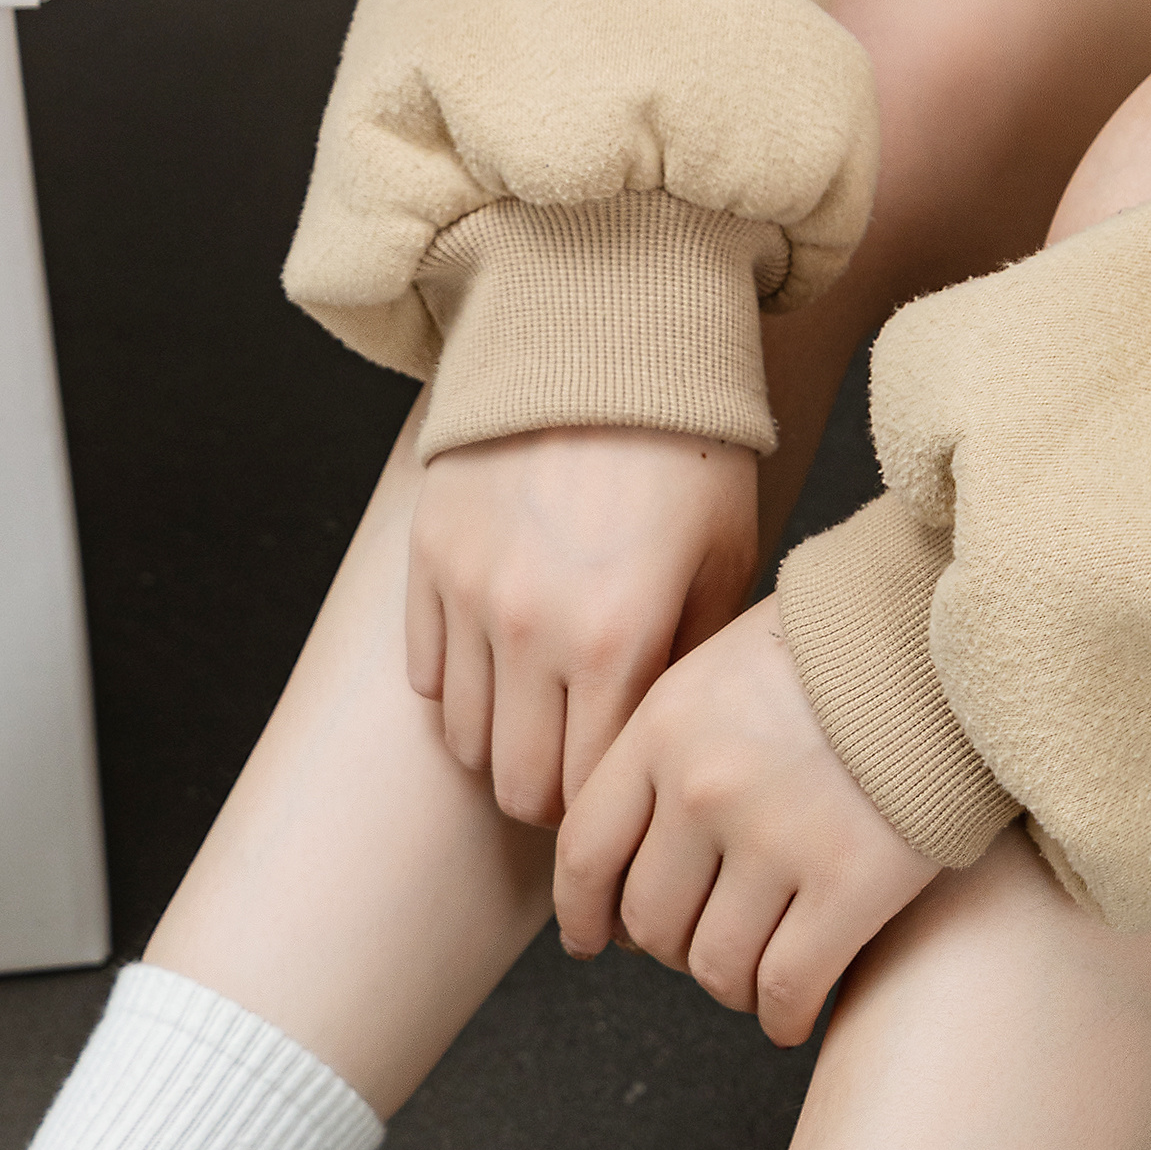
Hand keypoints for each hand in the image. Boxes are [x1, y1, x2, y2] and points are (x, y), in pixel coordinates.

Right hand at [407, 425, 758, 827]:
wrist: (606, 335)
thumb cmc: (689, 452)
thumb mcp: (725, 562)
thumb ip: (690, 668)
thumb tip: (663, 756)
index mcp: (616, 641)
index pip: (591, 789)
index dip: (605, 814)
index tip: (620, 804)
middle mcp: (530, 628)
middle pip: (518, 783)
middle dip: (550, 798)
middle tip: (577, 779)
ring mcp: (468, 595)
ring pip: (463, 740)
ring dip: (500, 750)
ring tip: (538, 729)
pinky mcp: (428, 559)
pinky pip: (425, 675)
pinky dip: (458, 692)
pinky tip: (498, 671)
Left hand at [555, 596, 935, 1046]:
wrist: (957, 632)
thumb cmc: (845, 650)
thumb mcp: (724, 665)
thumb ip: (671, 743)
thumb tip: (628, 845)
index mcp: (662, 729)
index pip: (587, 851)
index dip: (584, 913)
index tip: (592, 940)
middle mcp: (705, 789)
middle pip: (649, 921)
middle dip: (668, 950)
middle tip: (701, 948)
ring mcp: (776, 838)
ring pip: (714, 966)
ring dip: (728, 987)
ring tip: (753, 979)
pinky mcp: (853, 881)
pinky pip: (787, 986)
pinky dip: (781, 1017)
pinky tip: (790, 1018)